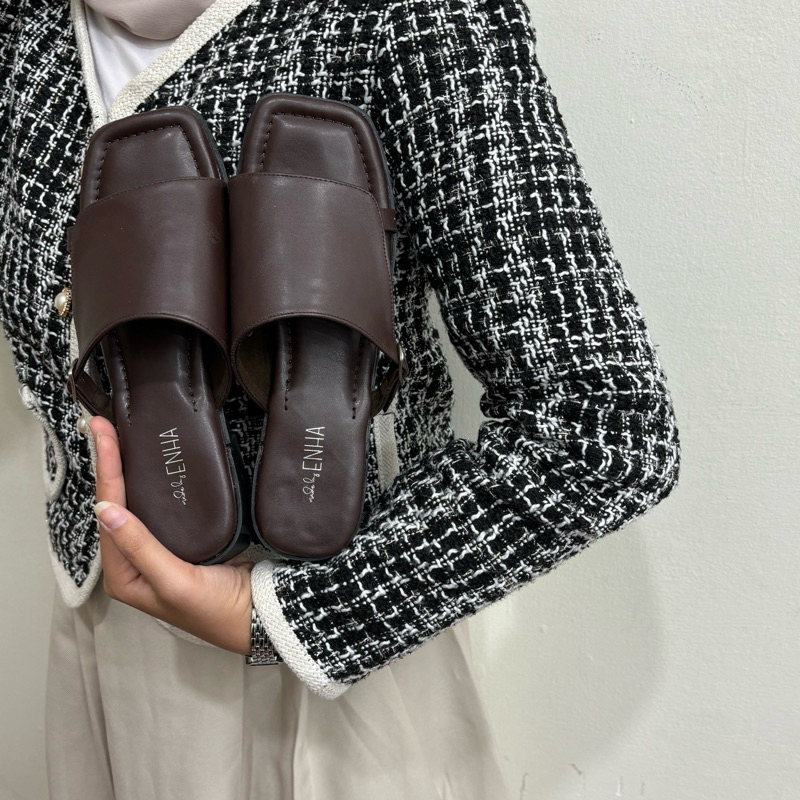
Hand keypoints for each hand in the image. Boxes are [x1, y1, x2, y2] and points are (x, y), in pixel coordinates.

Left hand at [88, 415, 254, 655]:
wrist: (258, 614)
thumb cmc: (215, 609)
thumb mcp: (174, 581)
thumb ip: (140, 547)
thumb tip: (105, 510)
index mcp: (123, 575)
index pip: (108, 513)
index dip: (105, 472)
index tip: (102, 435)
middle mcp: (133, 561)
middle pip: (115, 504)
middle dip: (108, 465)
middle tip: (103, 426)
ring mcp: (156, 550)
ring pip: (134, 503)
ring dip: (126, 470)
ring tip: (118, 437)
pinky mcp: (179, 541)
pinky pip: (159, 506)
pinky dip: (151, 483)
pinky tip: (151, 463)